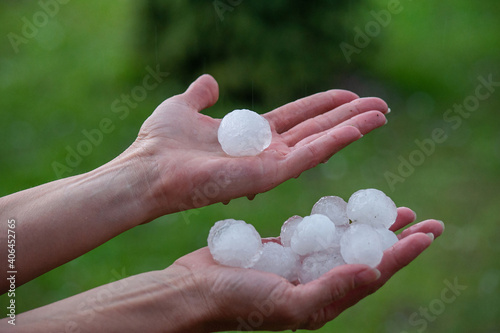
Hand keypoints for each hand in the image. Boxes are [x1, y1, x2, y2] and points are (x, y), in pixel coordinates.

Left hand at [128, 74, 388, 216]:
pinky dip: (336, 141)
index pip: (297, 118)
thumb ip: (201, 96)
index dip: (323, 105)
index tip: (348, 94)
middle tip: (380, 105)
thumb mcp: (182, 107)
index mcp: (251, 136)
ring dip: (351, 127)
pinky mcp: (268, 176)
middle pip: (316, 130)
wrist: (147, 170)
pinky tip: (359, 126)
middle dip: (348, 117)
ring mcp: (269, 166)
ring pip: (321, 143)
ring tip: (380, 113)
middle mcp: (266, 152)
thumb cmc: (160, 144)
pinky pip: (310, 156)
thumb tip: (210, 81)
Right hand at [170, 207, 443, 330]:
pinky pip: (313, 233)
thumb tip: (374, 270)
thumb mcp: (288, 303)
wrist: (194, 291)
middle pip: (365, 255)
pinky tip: (342, 210)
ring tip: (389, 210)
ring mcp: (299, 265)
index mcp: (323, 301)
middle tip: (420, 218)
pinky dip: (332, 221)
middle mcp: (316, 283)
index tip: (427, 232)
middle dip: (393, 238)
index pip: (373, 273)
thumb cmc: (238, 302)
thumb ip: (331, 290)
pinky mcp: (281, 250)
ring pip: (342, 242)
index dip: (402, 253)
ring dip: (367, 226)